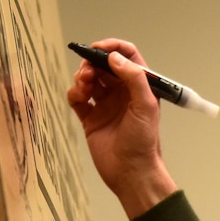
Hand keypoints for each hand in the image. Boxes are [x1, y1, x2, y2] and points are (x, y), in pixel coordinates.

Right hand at [64, 38, 179, 219]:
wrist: (131, 173)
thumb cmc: (144, 142)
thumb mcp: (146, 106)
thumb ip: (134, 78)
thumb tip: (115, 57)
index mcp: (138, 87)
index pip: (126, 56)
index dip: (112, 47)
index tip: (98, 48)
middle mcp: (121, 93)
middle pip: (103, 65)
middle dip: (92, 63)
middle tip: (88, 71)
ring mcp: (105, 105)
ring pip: (89, 80)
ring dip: (82, 77)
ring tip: (84, 86)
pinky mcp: (90, 119)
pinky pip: (77, 99)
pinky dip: (74, 93)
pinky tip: (78, 97)